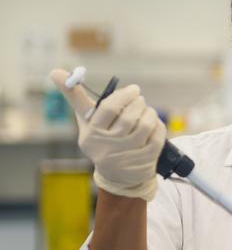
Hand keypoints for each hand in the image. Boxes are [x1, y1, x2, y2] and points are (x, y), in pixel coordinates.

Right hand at [50, 69, 165, 200]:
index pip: (109, 109)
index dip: (124, 95)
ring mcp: (128, 155)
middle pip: (129, 117)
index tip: (133, 89)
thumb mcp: (87, 123)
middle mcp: (109, 147)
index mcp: (92, 135)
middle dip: (138, 103)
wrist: (118, 177)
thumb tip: (56, 72)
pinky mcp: (146, 160)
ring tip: (146, 110)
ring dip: (149, 112)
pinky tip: (153, 124)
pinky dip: (157, 125)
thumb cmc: (101, 140)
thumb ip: (76, 98)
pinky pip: (157, 135)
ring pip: (145, 125)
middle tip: (139, 99)